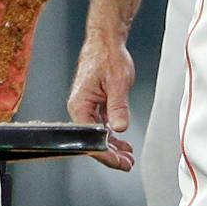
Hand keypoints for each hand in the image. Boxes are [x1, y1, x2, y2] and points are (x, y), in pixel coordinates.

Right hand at [66, 28, 136, 170]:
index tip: (118, 163)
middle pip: (92, 140)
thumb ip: (118, 107)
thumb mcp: (118, 82)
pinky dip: (112, 135)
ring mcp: (86, 106)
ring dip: (113, 147)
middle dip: (110, 154)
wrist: (105, 41)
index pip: (90, 139)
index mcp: (80, 104)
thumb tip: (119, 128)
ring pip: (97, 134)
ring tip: (127, 158)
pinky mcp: (93, 104)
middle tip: (127, 164)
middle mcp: (79, 107)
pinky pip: (101, 125)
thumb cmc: (107, 56)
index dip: (104, 154)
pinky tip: (122, 143)